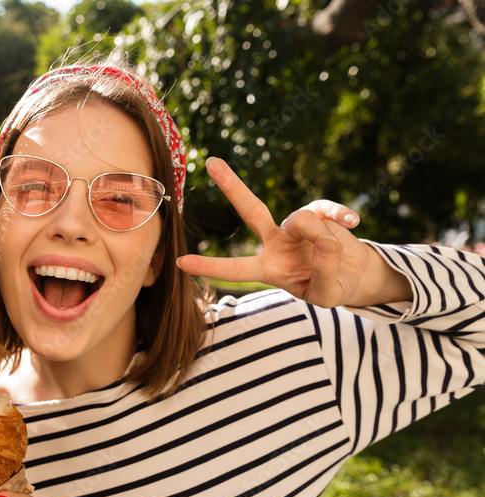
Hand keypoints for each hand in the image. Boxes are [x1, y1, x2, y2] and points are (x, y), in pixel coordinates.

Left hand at [177, 158, 411, 306]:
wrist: (356, 274)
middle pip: (252, 211)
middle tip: (210, 162)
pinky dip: (340, 216)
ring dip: (321, 237)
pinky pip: (327, 210)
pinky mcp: (320, 213)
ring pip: (302, 220)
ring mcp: (296, 225)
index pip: (235, 268)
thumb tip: (323, 240)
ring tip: (334, 251)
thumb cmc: (332, 286)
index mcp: (268, 268)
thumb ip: (323, 272)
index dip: (211, 267)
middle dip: (232, 187)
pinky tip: (352, 223)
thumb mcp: (327, 294)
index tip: (181, 263)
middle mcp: (276, 242)